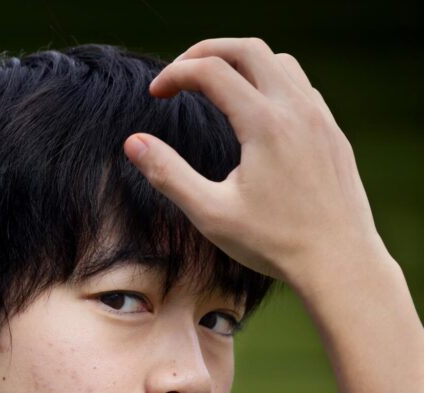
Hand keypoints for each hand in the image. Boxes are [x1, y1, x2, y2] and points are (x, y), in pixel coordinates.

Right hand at [123, 37, 384, 283]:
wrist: (340, 261)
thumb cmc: (273, 243)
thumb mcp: (209, 213)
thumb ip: (168, 174)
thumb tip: (133, 142)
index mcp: (264, 124)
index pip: (211, 71)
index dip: (175, 75)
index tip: (155, 95)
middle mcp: (296, 109)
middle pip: (247, 49)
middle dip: (205, 52)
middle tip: (178, 73)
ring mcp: (319, 117)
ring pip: (278, 61)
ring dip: (240, 62)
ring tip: (212, 86)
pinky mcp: (331, 131)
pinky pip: (299, 85)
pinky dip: (268, 80)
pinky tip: (252, 111)